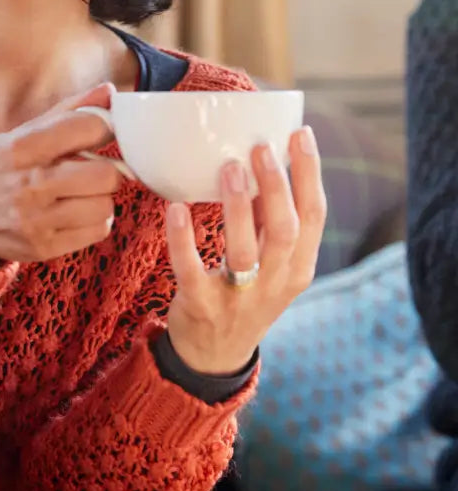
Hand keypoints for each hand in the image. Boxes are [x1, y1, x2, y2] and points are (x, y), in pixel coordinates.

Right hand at [0, 84, 120, 264]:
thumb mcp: (18, 135)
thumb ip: (67, 113)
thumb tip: (110, 91)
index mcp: (21, 148)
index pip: (88, 128)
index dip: (105, 128)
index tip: (100, 132)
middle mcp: (28, 185)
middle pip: (106, 175)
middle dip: (106, 170)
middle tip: (92, 170)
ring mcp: (36, 221)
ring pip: (105, 206)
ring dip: (99, 198)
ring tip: (80, 194)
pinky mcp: (43, 248)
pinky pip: (98, 231)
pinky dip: (94, 220)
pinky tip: (75, 213)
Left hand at [164, 127, 326, 374]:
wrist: (214, 356)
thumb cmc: (244, 292)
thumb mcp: (270, 262)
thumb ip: (266, 218)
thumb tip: (261, 158)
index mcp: (298, 266)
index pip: (315, 215)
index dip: (310, 173)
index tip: (301, 134)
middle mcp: (276, 282)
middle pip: (285, 230)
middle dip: (276, 186)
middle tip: (261, 146)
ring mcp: (240, 297)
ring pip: (246, 251)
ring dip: (238, 207)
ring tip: (228, 167)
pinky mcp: (202, 306)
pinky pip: (192, 270)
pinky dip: (183, 239)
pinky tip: (175, 208)